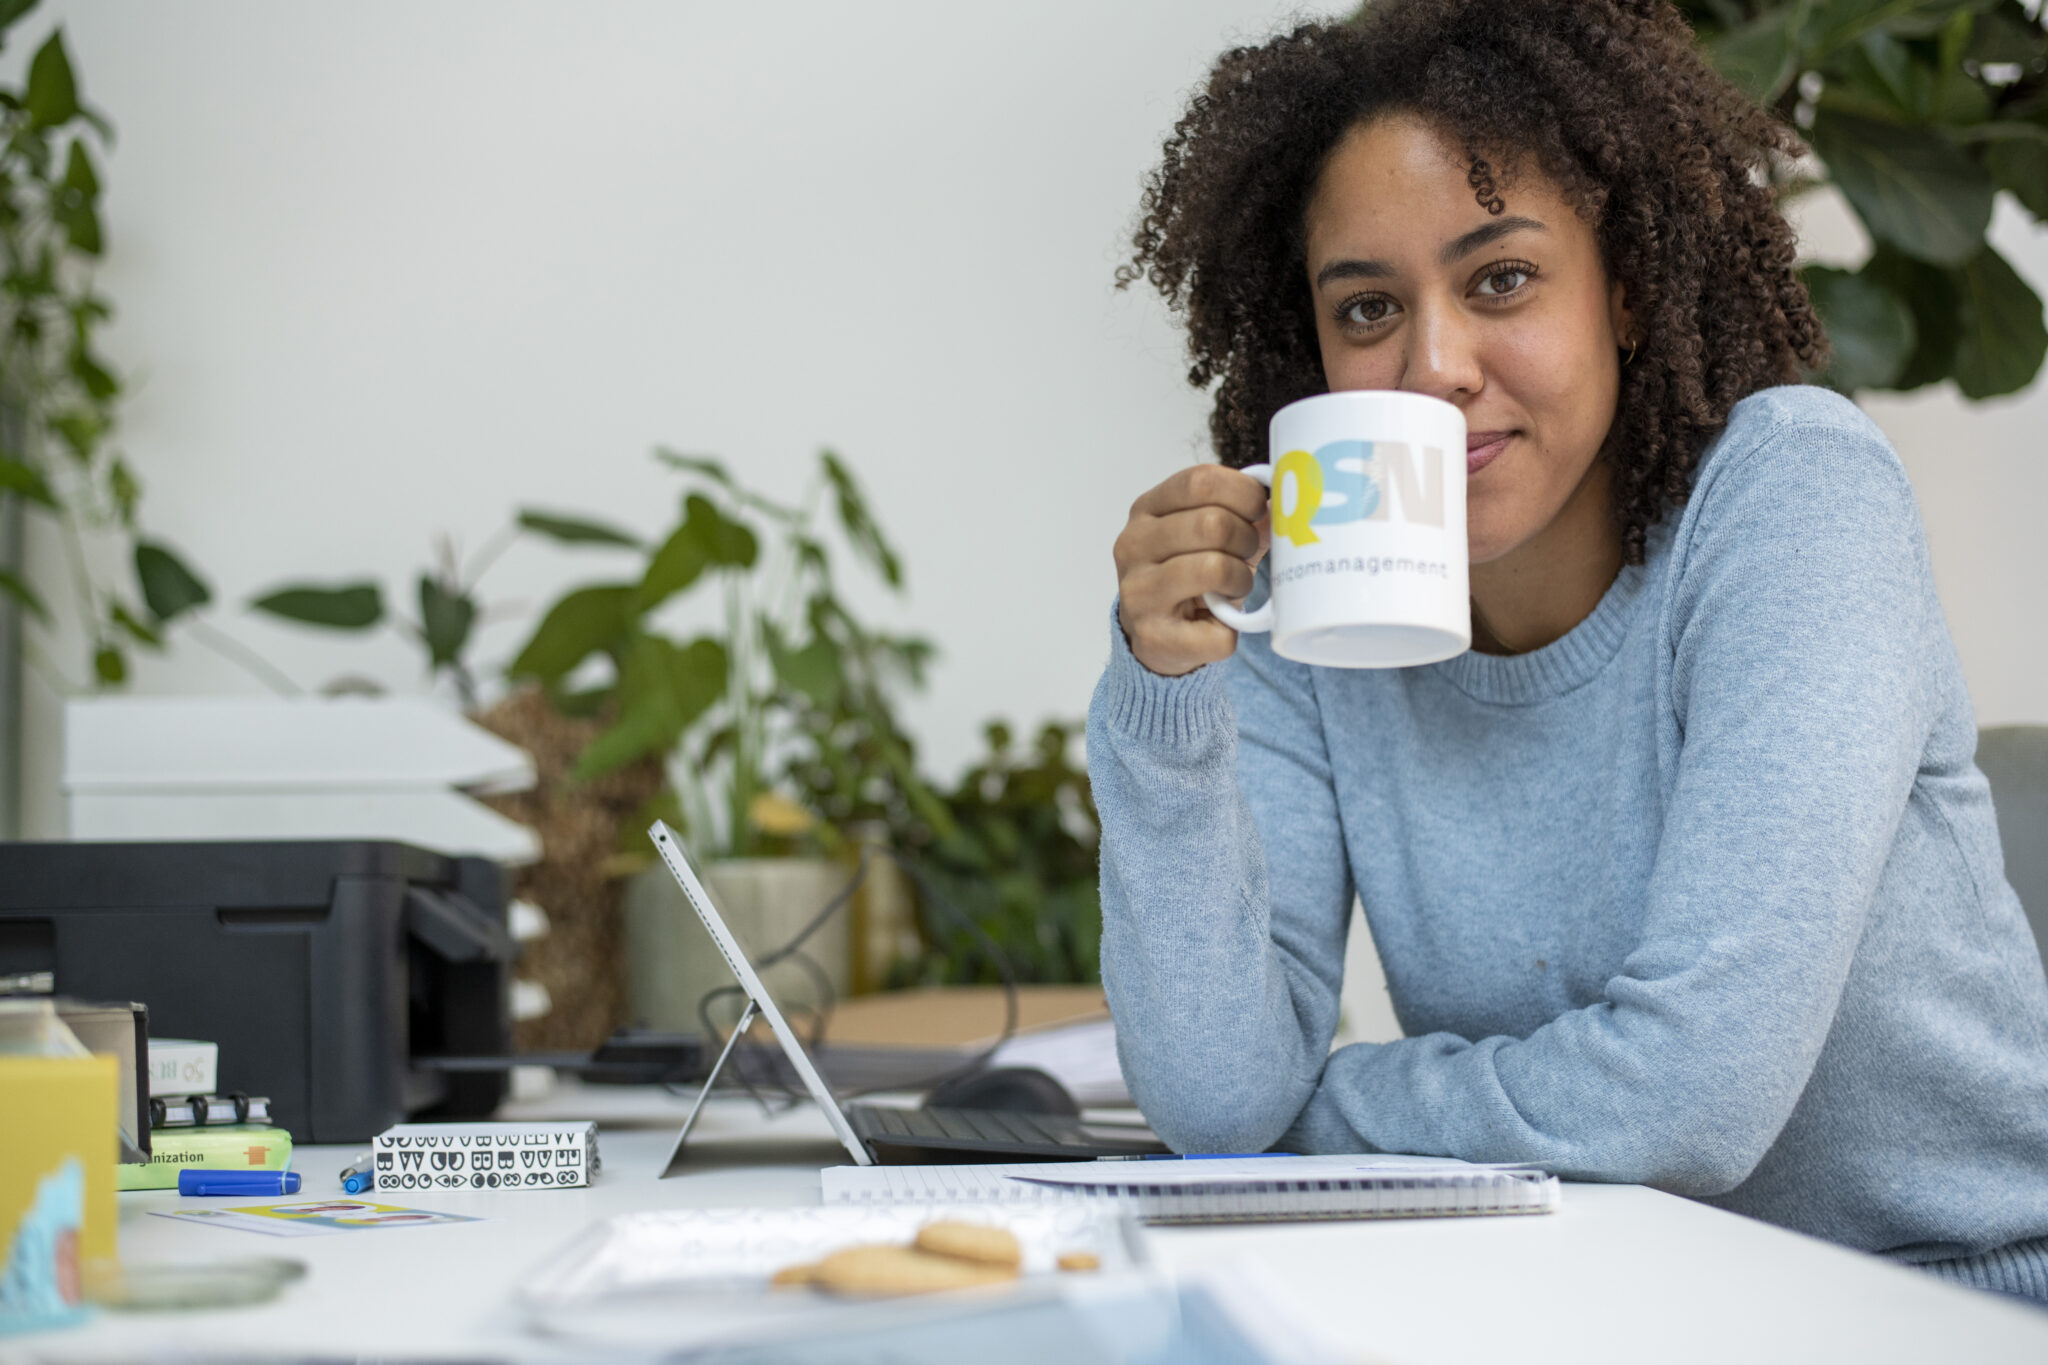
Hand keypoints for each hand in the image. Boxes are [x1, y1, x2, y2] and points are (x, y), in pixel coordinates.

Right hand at [1114, 464, 1269, 676]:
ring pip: (1214, 569)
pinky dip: (1232, 629)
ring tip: (1236, 586)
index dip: (1243, 492)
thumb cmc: (1191, 575)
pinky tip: (1218, 622)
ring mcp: (1138, 592)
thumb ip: (1240, 512)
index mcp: (1147, 510)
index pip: (1199, 482)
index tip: (1259, 509)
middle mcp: (1133, 546)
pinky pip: (1218, 628)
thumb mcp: (1209, 534)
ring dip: (1241, 580)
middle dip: (1246, 540)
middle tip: (1247, 554)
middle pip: (1212, 524)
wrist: (1160, 634)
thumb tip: (1284, 502)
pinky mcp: (1153, 636)